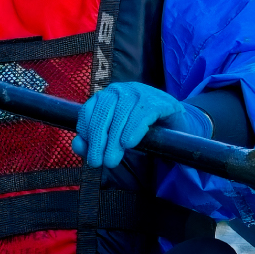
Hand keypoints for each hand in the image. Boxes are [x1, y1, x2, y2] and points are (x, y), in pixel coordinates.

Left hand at [71, 82, 201, 167]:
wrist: (176, 127)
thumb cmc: (142, 132)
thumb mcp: (116, 138)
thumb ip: (95, 141)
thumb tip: (77, 145)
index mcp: (107, 97)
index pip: (89, 111)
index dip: (86, 133)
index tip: (89, 154)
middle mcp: (121, 90)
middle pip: (103, 113)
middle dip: (98, 140)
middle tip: (99, 163)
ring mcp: (140, 92)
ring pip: (121, 115)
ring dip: (114, 140)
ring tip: (112, 160)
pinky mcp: (158, 101)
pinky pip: (142, 114)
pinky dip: (134, 129)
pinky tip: (129, 143)